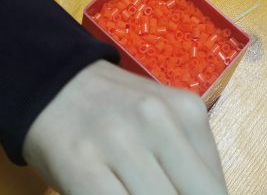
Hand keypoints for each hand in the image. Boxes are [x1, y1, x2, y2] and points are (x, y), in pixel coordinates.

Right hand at [23, 61, 228, 194]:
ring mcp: (119, 141)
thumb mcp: (166, 123)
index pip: (213, 190)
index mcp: (188, 113)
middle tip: (156, 194)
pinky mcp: (82, 163)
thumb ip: (190, 164)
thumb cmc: (115, 112)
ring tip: (133, 191)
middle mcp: (158, 122)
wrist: (53, 83)